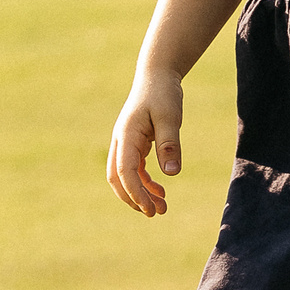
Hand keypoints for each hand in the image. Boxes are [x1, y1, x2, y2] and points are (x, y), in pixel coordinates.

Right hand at [107, 69, 184, 216]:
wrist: (157, 75)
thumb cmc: (163, 93)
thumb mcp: (170, 117)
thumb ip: (169, 145)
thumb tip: (171, 174)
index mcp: (126, 135)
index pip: (125, 172)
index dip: (136, 193)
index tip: (151, 209)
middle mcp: (121, 141)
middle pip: (118, 178)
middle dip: (134, 199)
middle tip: (155, 213)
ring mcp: (126, 143)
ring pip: (126, 176)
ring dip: (141, 193)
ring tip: (162, 206)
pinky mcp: (135, 143)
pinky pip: (135, 169)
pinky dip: (145, 182)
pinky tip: (160, 189)